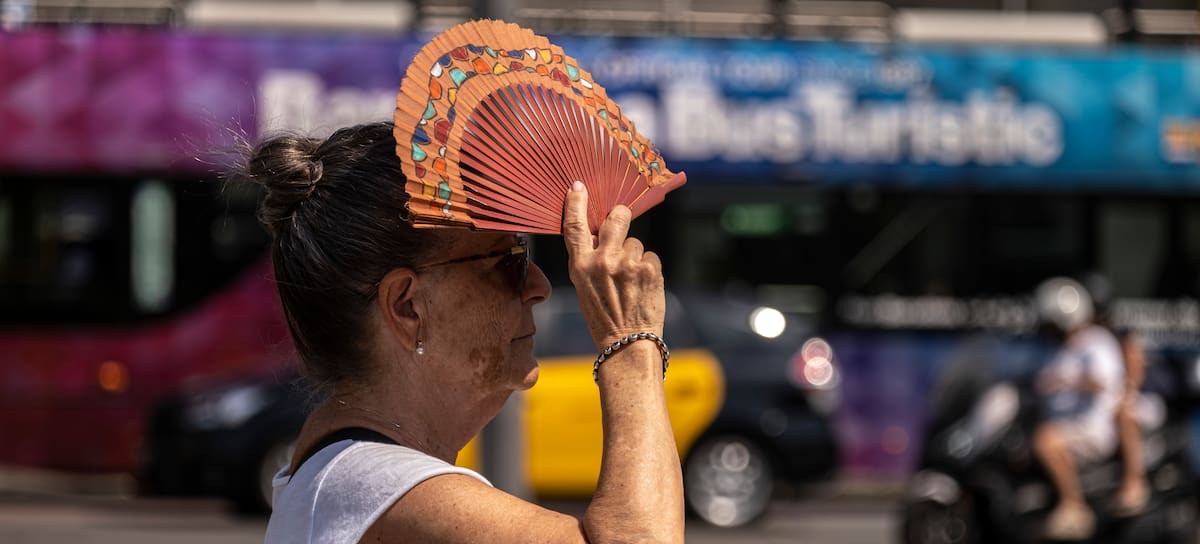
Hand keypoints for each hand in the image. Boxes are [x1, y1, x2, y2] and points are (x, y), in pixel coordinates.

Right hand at [562, 181, 664, 348]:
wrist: (626, 343)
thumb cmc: (603, 316)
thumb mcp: (584, 287)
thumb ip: (589, 259)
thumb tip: (599, 232)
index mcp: (580, 266)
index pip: (574, 226)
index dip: (576, 203)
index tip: (578, 187)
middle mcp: (603, 261)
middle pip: (616, 217)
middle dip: (621, 215)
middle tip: (622, 219)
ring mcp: (628, 263)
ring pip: (636, 242)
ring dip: (636, 256)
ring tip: (631, 282)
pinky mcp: (649, 269)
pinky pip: (650, 256)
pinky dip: (649, 269)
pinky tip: (643, 287)